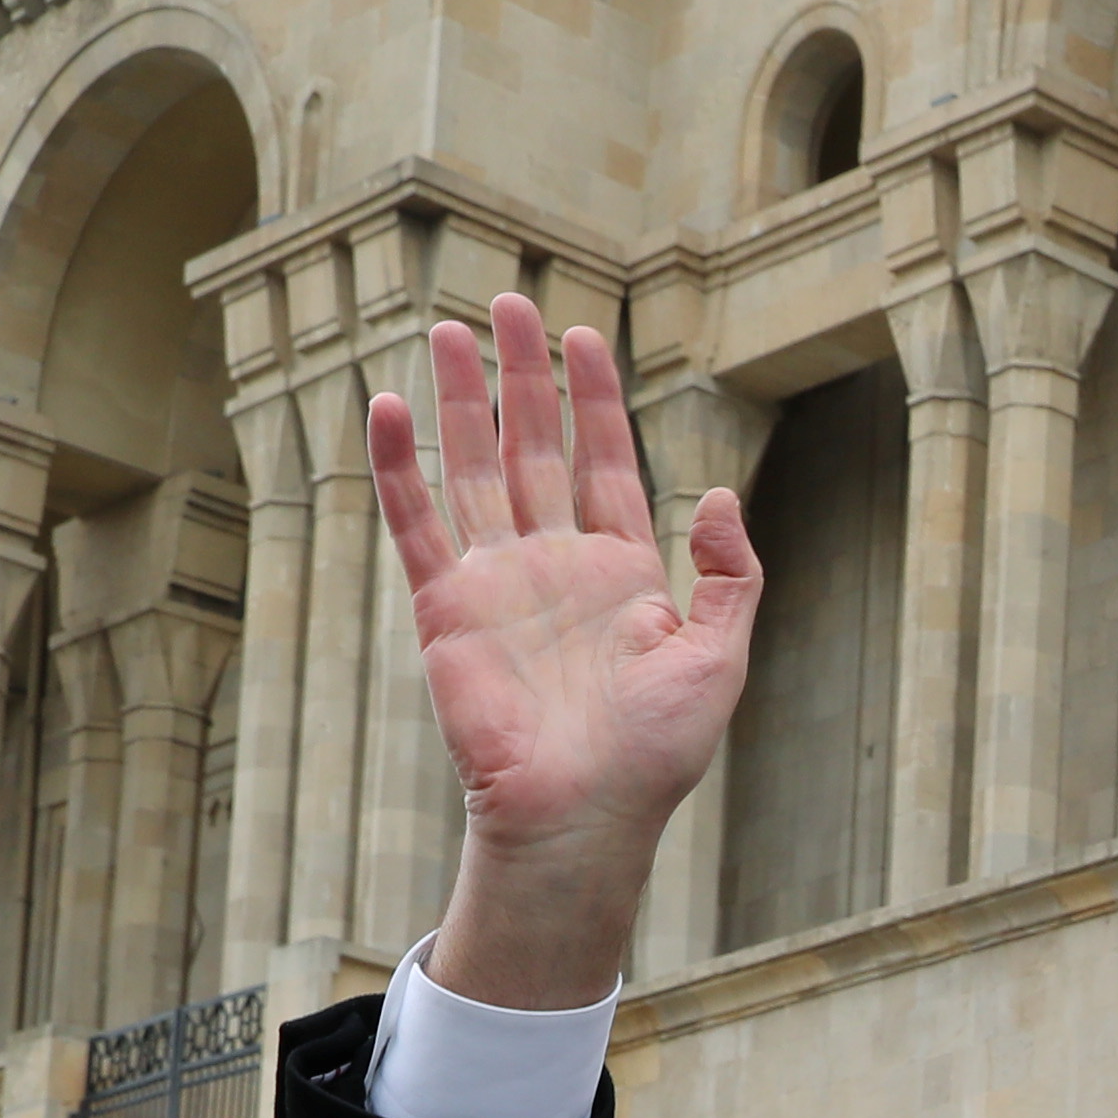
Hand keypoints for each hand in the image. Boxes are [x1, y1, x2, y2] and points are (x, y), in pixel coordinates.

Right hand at [374, 297, 757, 1008]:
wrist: (585, 814)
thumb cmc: (658, 754)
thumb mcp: (720, 659)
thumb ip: (729, 577)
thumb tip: (714, 495)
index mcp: (623, 573)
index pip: (605, 463)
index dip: (595, 400)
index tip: (584, 336)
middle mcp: (556, 565)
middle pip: (534, 447)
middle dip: (522, 376)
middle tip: (508, 302)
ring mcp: (497, 580)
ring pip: (473, 467)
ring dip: (458, 400)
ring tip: (445, 328)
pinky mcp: (445, 605)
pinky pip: (416, 521)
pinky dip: (399, 465)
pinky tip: (388, 405)